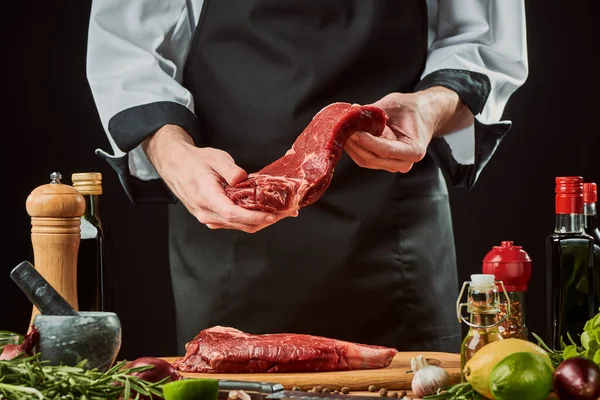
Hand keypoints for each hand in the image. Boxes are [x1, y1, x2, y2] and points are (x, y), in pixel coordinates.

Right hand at [143, 125, 296, 232]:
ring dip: (261, 221)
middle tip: (287, 212)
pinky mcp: (213, 219)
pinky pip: (235, 224)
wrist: (176, 167)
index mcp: (207, 198)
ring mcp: (209, 219)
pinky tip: (264, 211)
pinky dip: (251, 220)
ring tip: (280, 212)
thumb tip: (242, 178)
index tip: (273, 215)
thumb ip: (229, 169)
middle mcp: (207, 213)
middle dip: (266, 220)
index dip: (256, 217)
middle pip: (241, 224)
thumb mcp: (215, 158)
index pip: (234, 214)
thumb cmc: (195, 162)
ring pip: (240, 227)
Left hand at [344, 87, 472, 172]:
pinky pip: (364, 158)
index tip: (353, 131)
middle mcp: (405, 163)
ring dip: (351, 147)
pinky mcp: (382, 163)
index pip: (385, 150)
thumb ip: (373, 111)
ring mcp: (393, 165)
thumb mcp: (395, 105)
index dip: (367, 141)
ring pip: (365, 160)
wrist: (423, 116)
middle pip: (372, 158)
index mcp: (414, 150)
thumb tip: (351, 112)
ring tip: (342, 131)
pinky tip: (347, 135)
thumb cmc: (412, 110)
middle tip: (341, 129)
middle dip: (355, 144)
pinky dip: (354, 147)